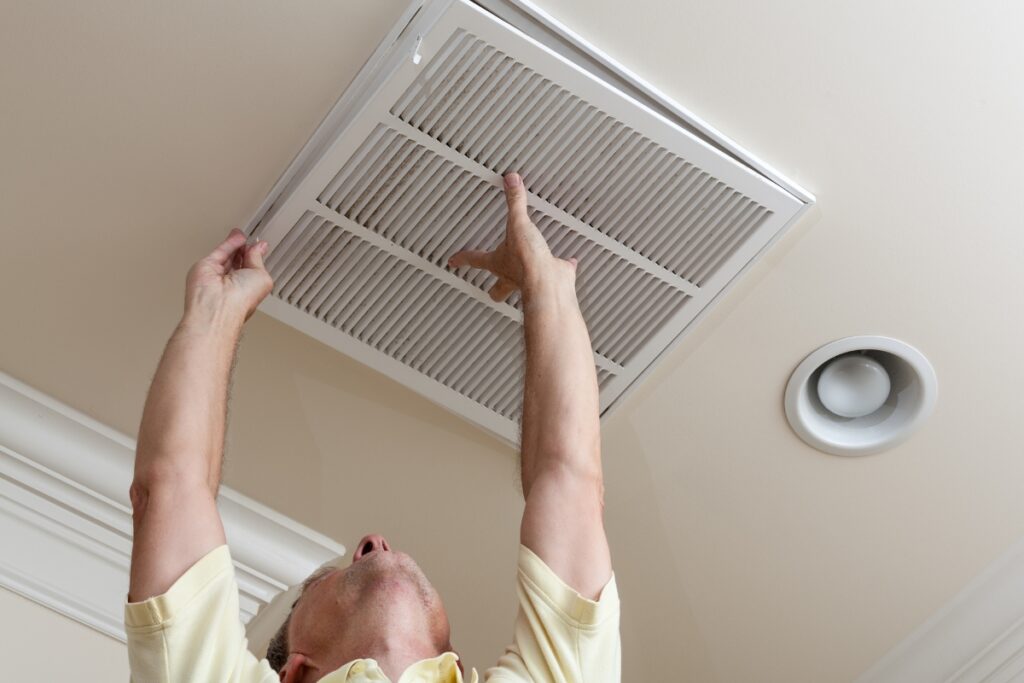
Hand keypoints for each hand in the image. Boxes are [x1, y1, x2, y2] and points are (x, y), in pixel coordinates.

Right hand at [184, 228, 272, 328]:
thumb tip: (259, 248)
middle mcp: (233, 284)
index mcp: (248, 289)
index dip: (256, 258)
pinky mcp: (206, 266)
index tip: (260, 246)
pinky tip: (236, 236)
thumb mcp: (262, 276)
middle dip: (245, 250)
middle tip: (251, 239)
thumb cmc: (242, 299)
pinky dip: (229, 243)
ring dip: (236, 244)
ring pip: (228, 256)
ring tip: (242, 235)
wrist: (220, 303)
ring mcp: (218, 275)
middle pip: (239, 263)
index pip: (252, 270)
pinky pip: (220, 252)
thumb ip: (258, 260)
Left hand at [448, 173, 576, 301]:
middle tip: (491, 285)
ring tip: (527, 269)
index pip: (475, 259)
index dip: (463, 259)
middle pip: (498, 288)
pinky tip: (567, 261)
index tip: (454, 261)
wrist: (549, 283)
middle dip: (494, 287)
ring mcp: (532, 279)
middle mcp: (512, 275)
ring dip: (524, 278)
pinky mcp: (553, 276)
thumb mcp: (518, 225)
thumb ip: (515, 203)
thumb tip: (510, 181)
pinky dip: (562, 265)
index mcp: (498, 263)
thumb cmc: (527, 262)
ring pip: (523, 284)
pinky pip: (559, 270)